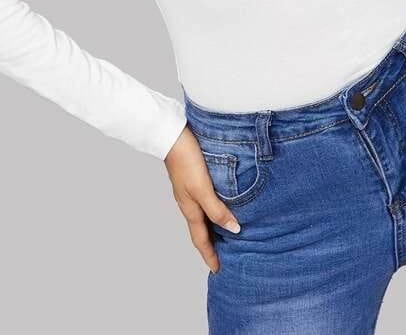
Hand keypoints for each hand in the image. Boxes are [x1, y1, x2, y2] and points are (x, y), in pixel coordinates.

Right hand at [164, 125, 241, 272]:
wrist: (171, 135)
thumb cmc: (186, 161)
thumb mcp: (203, 189)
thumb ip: (217, 210)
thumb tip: (234, 230)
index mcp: (190, 209)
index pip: (201, 239)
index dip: (209, 255)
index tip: (217, 270)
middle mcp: (189, 202)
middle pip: (201, 230)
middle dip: (211, 245)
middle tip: (223, 256)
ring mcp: (189, 190)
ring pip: (202, 215)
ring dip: (212, 226)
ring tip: (225, 233)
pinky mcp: (192, 178)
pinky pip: (204, 201)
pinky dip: (212, 209)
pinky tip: (220, 203)